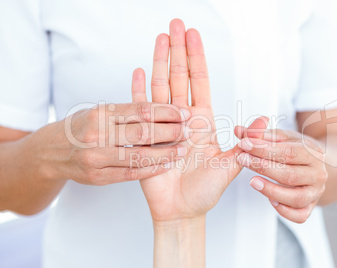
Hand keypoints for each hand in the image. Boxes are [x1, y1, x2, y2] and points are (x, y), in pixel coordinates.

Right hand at [36, 86, 191, 185]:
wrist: (52, 152)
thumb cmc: (82, 128)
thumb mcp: (99, 112)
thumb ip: (126, 113)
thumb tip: (161, 108)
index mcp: (101, 114)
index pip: (141, 110)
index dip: (167, 111)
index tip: (184, 112)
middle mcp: (98, 134)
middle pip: (143, 132)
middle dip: (171, 131)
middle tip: (189, 131)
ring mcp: (97, 158)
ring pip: (139, 155)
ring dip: (166, 153)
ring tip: (184, 150)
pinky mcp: (99, 176)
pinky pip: (131, 173)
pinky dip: (152, 169)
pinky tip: (167, 165)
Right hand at [136, 19, 242, 222]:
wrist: (182, 210)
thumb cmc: (205, 191)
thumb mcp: (230, 165)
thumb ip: (245, 142)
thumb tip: (264, 120)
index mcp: (201, 121)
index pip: (199, 81)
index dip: (196, 58)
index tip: (193, 35)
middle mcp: (182, 118)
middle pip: (178, 77)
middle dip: (177, 50)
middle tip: (175, 25)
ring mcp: (162, 125)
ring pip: (160, 87)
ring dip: (159, 62)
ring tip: (160, 38)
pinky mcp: (145, 137)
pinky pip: (140, 109)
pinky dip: (138, 89)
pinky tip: (138, 71)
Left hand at [235, 120, 327, 222]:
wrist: (314, 164)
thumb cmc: (295, 150)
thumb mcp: (281, 137)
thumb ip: (260, 134)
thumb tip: (239, 131)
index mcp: (313, 153)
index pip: (288, 152)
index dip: (264, 149)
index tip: (244, 144)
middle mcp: (318, 174)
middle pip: (290, 175)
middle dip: (263, 167)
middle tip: (242, 160)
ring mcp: (315, 192)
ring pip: (296, 198)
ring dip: (272, 190)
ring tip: (253, 181)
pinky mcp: (310, 207)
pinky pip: (300, 215)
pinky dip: (285, 211)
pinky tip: (271, 200)